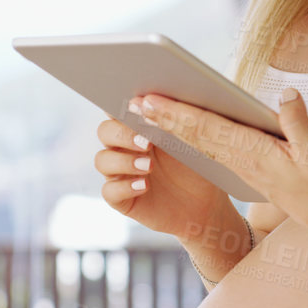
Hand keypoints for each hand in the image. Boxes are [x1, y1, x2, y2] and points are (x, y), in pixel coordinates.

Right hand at [92, 116, 240, 250]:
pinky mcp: (121, 198)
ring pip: (102, 160)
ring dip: (123, 161)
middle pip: (105, 131)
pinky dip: (124, 187)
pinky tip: (144, 186)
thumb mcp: (190, 143)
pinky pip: (109, 191)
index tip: (138, 109)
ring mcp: (121, 173)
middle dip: (122, 134)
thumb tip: (150, 102)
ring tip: (148, 166)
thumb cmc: (198, 169)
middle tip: (146, 143)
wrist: (205, 206)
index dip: (122, 108)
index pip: (118, 110)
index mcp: (140, 128)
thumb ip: (170, 122)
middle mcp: (126, 148)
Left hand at [128, 87, 307, 244]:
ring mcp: (248, 169)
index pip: (209, 129)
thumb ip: (299, 123)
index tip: (150, 101)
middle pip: (197, 136)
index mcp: (258, 154)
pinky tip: (184, 133)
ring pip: (203, 145)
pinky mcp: (254, 173)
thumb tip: (285, 95)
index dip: (177, 114)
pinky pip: (217, 154)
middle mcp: (246, 163)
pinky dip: (196, 140)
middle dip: (164, 119)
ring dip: (174, 129)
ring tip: (149, 113)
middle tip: (133, 102)